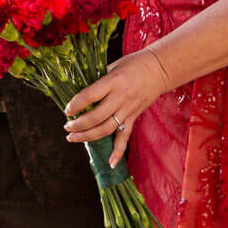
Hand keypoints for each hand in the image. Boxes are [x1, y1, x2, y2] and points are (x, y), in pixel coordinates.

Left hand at [65, 48, 170, 166]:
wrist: (160, 69)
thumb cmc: (134, 63)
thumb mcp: (113, 65)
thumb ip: (98, 80)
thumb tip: (80, 95)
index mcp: (114, 81)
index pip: (89, 96)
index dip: (75, 105)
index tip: (67, 110)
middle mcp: (121, 97)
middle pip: (96, 117)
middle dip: (78, 125)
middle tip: (67, 127)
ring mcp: (129, 109)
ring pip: (106, 129)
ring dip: (88, 136)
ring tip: (73, 137)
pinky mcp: (134, 117)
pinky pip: (125, 137)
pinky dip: (118, 152)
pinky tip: (110, 163)